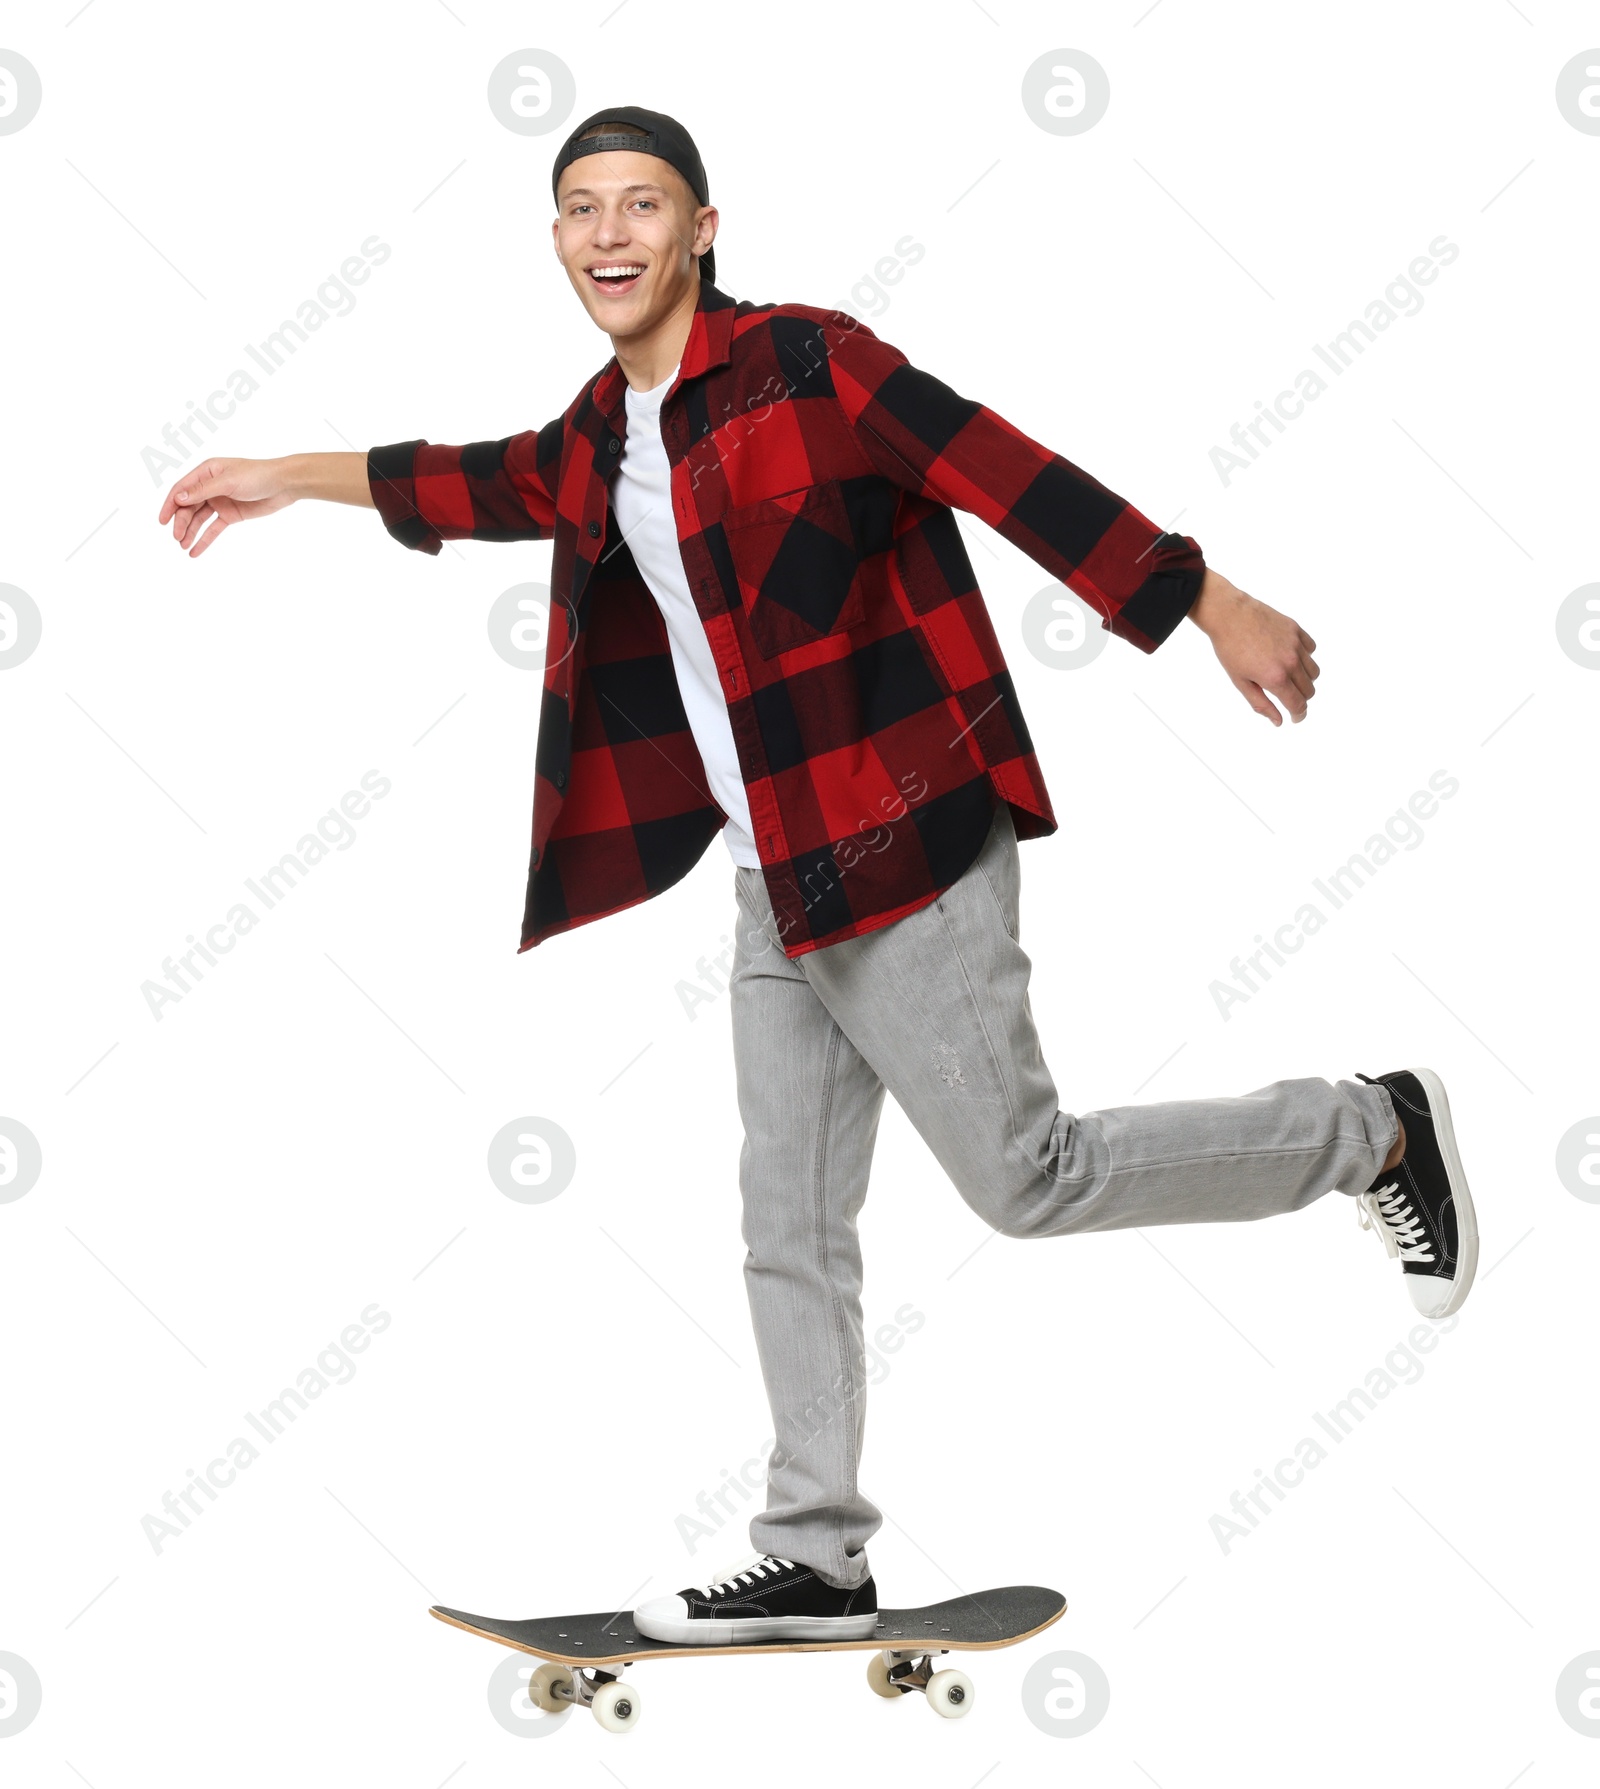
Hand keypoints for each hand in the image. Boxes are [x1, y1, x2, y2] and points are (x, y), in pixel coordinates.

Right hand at [157, 457, 297, 557]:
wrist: (283, 485)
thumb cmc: (256, 476)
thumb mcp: (227, 482)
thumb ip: (203, 491)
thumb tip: (179, 498)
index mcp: (206, 472)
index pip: (182, 489)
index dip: (170, 505)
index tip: (162, 521)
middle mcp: (209, 487)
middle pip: (189, 507)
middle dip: (181, 522)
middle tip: (177, 538)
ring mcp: (220, 501)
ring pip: (199, 519)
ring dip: (190, 532)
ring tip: (183, 546)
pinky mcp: (230, 515)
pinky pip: (214, 529)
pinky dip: (205, 540)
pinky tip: (195, 551)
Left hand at [1187, 568, 1319, 724]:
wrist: (1229, 614)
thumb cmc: (1229, 648)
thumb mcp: (1240, 682)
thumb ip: (1261, 704)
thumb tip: (1279, 721)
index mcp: (1276, 678)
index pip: (1298, 704)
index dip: (1298, 715)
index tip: (1295, 717)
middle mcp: (1291, 662)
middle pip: (1309, 690)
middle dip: (1300, 698)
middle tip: (1286, 696)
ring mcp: (1296, 644)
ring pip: (1314, 672)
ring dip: (1304, 679)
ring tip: (1286, 675)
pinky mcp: (1296, 630)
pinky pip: (1311, 649)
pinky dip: (1305, 657)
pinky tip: (1289, 656)